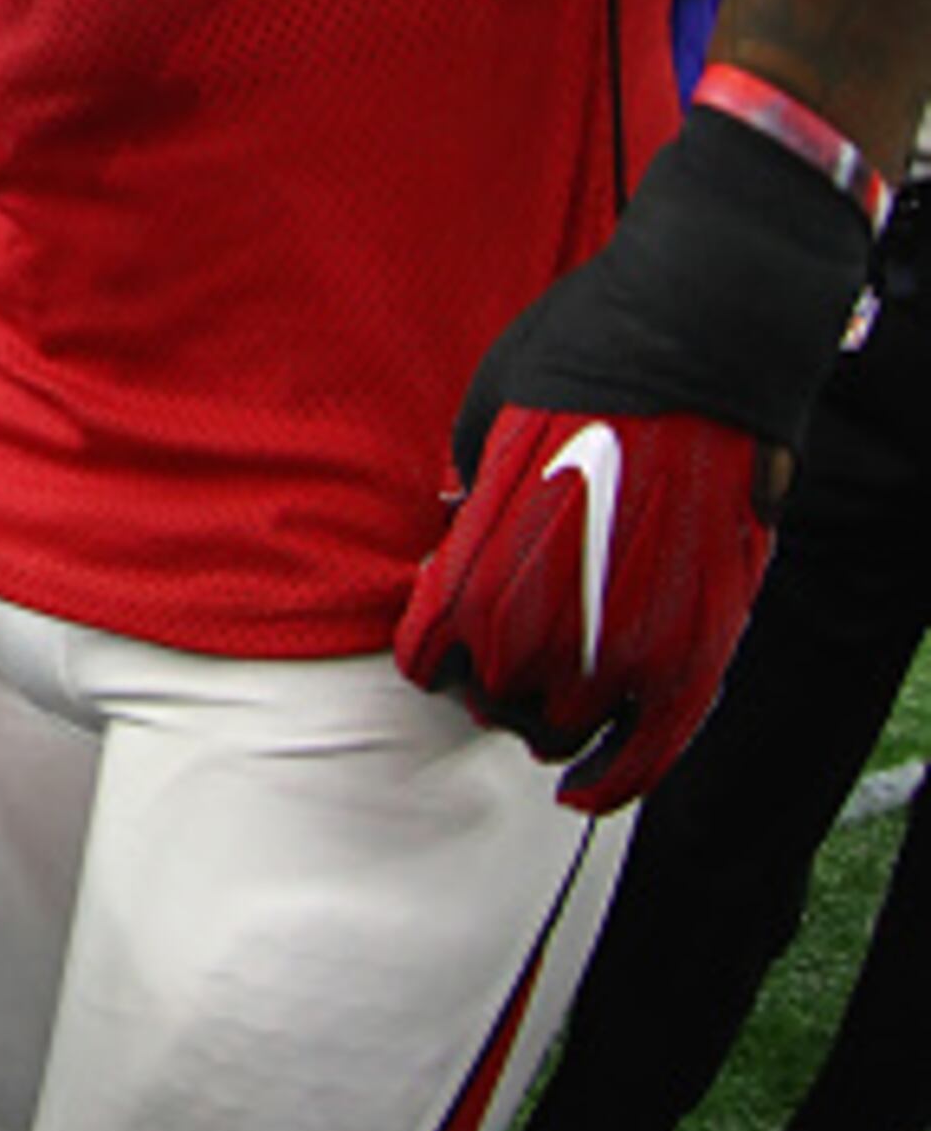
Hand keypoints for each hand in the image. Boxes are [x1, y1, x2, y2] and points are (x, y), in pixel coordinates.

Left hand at [397, 97, 876, 811]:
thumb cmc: (579, 361)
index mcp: (478, 566)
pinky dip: (613, 784)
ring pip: (562, 731)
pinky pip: (651, 753)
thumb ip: (469, 504)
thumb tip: (456, 538)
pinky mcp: (705, 648)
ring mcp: (631, 643)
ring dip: (546, 718)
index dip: (427, 644)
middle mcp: (549, 623)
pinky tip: (583, 794)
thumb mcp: (484, 421)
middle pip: (491, 699)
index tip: (439, 624)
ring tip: (548, 690)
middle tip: (500, 646)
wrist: (703, 335)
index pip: (425, 655)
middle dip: (484, 677)